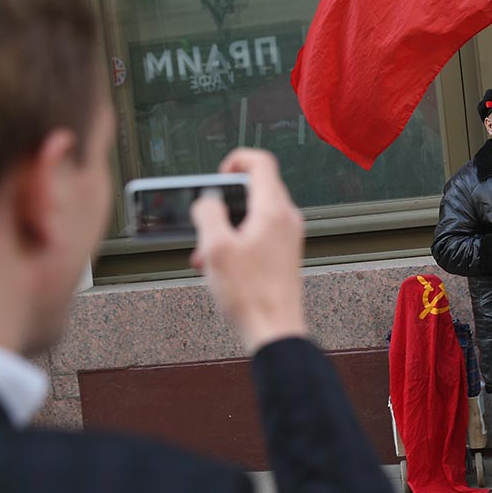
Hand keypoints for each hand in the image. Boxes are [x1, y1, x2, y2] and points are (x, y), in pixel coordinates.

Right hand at [190, 148, 306, 353]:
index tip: (216, 178)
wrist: (274, 331)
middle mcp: (286, 219)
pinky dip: (236, 244)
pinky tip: (218, 268)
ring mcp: (287, 237)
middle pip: (252, 190)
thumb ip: (208, 213)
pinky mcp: (283, 255)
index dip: (234, 161)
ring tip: (206, 254)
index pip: (260, 162)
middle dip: (222, 205)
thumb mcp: (216, 248)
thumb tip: (207, 201)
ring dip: (224, 229)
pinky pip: (257, 236)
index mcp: (273, 210)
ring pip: (251, 216)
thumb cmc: (250, 295)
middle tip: (204, 225)